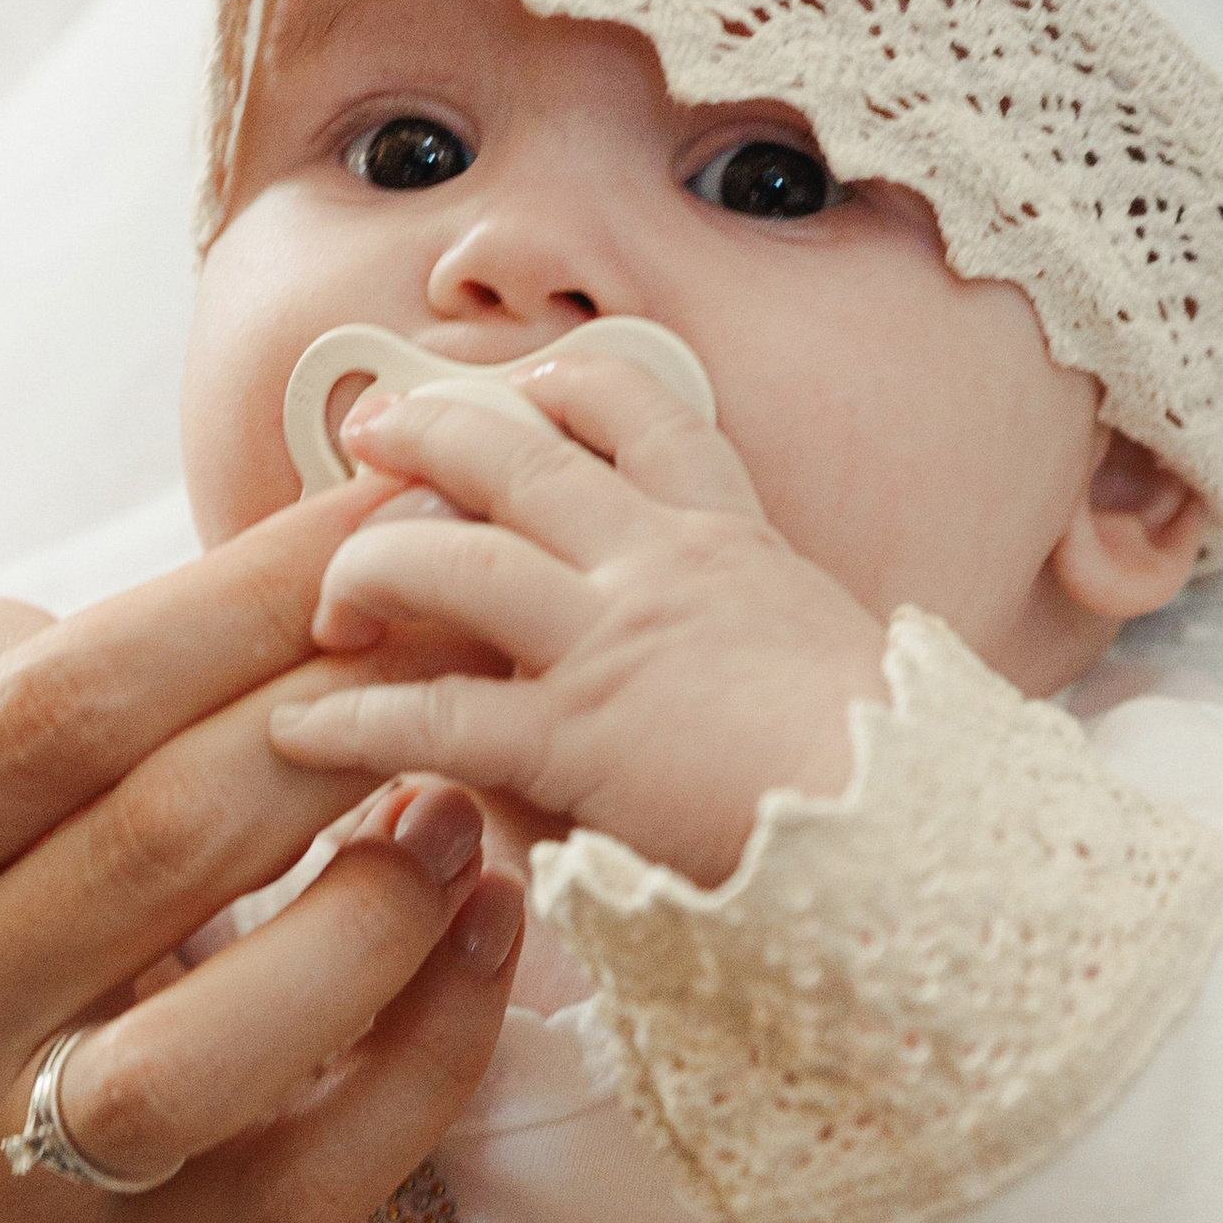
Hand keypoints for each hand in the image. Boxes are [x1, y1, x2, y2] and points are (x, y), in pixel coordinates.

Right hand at [0, 495, 526, 1222]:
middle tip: (468, 635)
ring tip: (467, 805)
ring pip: (212, 1051)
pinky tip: (491, 926)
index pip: (66, 705)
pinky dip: (430, 1055)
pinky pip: (309, 1181)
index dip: (251, 600)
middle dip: (343, 720)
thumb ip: (81, 634)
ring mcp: (6, 1166)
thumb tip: (321, 566)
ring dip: (376, 910)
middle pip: (158, 847)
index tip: (394, 513)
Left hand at [273, 355, 891, 889]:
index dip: (567, 387)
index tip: (520, 389)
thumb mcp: (822, 670)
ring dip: (369, 567)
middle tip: (374, 432)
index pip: (648, 413)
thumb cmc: (895, 774)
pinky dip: (355, 720)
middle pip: (520, 455)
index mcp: (737, 542)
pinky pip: (437, 713)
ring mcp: (616, 642)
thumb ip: (736, 649)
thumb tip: (675, 674)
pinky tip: (305, 733)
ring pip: (454, 560)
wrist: (917, 835)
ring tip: (325, 599)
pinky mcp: (577, 737)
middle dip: (431, 431)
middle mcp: (665, 566)